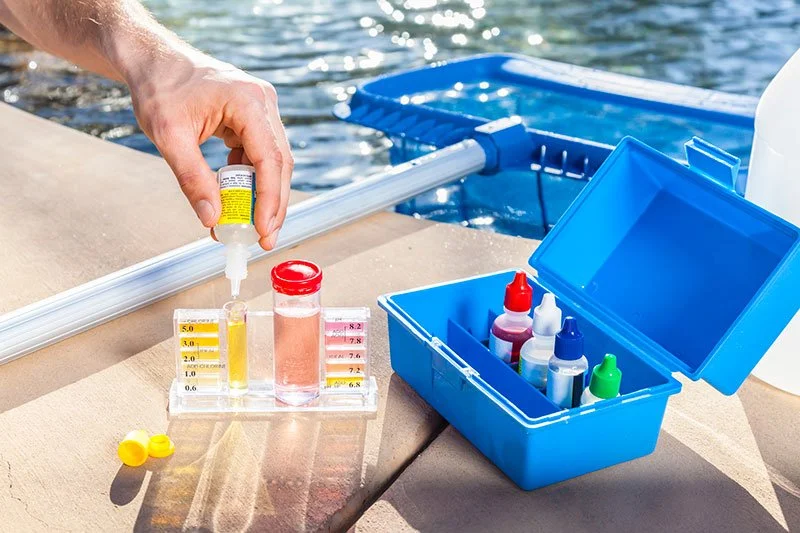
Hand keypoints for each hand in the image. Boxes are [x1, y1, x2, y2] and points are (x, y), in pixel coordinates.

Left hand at [127, 47, 292, 249]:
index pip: (270, 159)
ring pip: (273, 162)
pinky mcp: (252, 118)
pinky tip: (237, 201)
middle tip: (264, 238)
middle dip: (273, 205)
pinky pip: (259, 155)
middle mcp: (263, 103)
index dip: (270, 199)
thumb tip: (212, 218)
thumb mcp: (169, 137)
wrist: (152, 60)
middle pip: (280, 164)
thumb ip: (192, 179)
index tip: (263, 230)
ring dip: (263, 195)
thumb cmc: (159, 88)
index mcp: (249, 102)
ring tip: (250, 226)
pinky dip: (250, 181)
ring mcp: (261, 110)